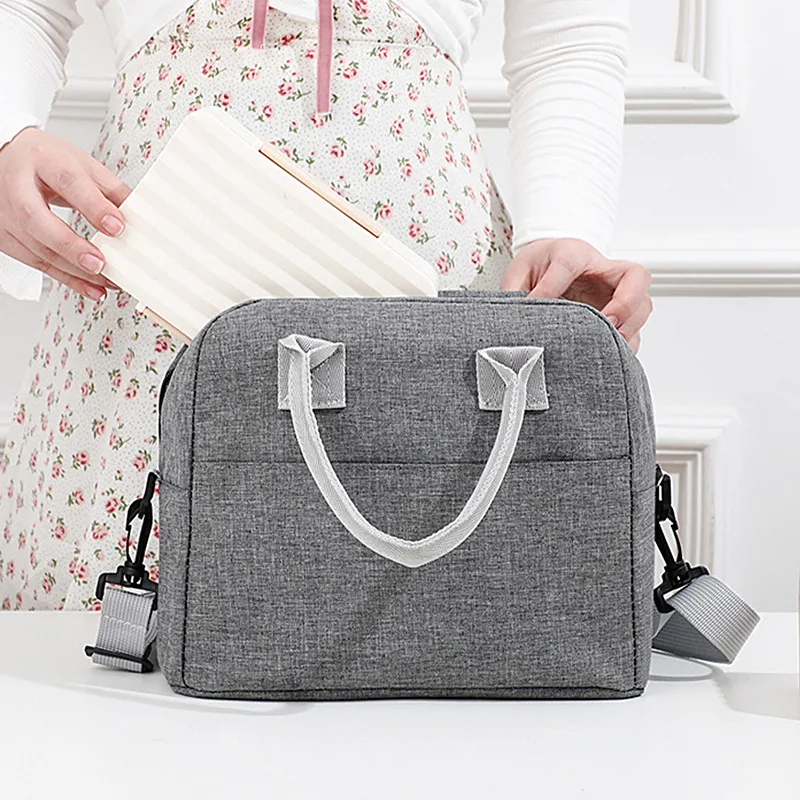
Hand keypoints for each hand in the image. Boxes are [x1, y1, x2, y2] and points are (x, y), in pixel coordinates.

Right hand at [0, 126, 130, 301]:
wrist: (5, 159)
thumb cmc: (47, 162)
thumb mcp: (81, 165)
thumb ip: (111, 191)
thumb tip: (141, 218)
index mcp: (43, 159)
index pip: (68, 181)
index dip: (93, 206)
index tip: (117, 226)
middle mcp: (17, 185)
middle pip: (36, 218)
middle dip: (70, 245)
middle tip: (100, 263)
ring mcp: (5, 212)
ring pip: (37, 247)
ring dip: (75, 270)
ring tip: (107, 280)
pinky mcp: (5, 236)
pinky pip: (36, 263)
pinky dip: (68, 279)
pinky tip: (92, 288)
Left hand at [500, 238, 652, 352]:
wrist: (547, 263)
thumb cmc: (537, 267)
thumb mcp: (518, 275)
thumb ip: (515, 294)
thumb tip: (518, 323)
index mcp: (572, 253)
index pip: (569, 263)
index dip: (551, 286)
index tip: (535, 305)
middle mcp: (602, 270)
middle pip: (635, 276)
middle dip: (626, 302)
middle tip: (606, 324)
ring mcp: (614, 294)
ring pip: (643, 304)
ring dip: (631, 327)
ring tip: (608, 346)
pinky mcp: (618, 316)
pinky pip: (635, 331)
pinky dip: (626, 345)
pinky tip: (609, 355)